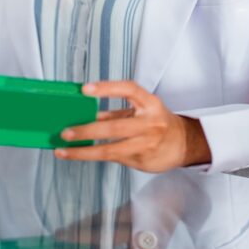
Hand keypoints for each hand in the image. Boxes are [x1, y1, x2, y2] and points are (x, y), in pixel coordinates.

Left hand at [55, 80, 210, 172]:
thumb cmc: (157, 122)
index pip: (128, 89)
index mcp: (150, 103)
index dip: (107, 88)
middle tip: (66, 132)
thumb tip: (85, 113)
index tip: (85, 89)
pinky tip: (80, 154)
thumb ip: (114, 112)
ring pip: (111, 149)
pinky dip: (94, 156)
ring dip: (85, 150)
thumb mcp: (140, 111)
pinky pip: (114, 158)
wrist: (184, 144)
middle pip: (115, 126)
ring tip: (64, 149)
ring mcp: (147, 143)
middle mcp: (150, 122)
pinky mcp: (142, 159)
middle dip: (88, 130)